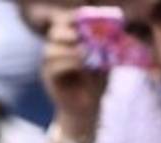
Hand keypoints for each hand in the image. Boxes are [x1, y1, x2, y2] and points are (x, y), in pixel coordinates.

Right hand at [40, 11, 105, 135]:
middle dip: (68, 31)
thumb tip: (112, 33)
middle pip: (54, 32)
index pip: (64, 22)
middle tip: (81, 36)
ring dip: (69, 49)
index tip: (83, 16)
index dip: (72, 17)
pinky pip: (53, 66)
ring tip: (85, 53)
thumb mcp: (104, 60)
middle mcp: (56, 49)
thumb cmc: (96, 82)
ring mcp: (50, 64)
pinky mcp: (49, 78)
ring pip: (51, 49)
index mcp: (68, 41)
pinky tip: (82, 64)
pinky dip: (69, 62)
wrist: (87, 107)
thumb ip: (104, 47)